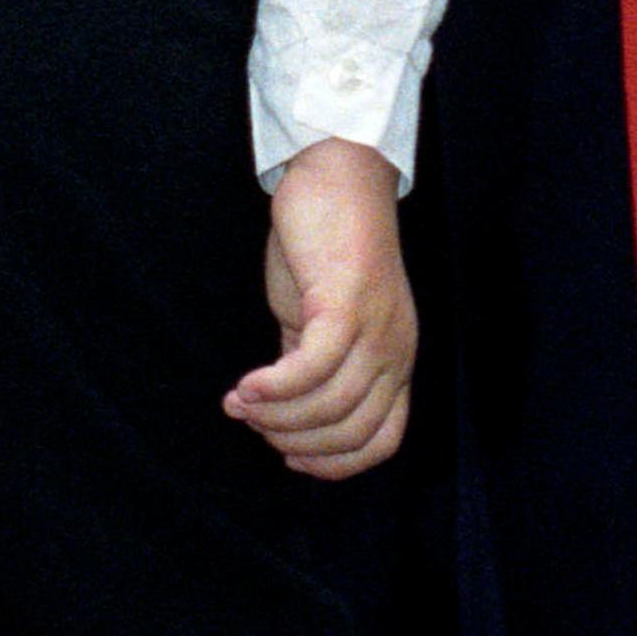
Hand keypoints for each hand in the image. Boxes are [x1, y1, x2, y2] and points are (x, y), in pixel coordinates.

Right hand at [226, 140, 416, 479]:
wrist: (338, 172)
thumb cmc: (326, 243)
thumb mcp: (321, 317)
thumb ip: (310, 363)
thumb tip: (279, 412)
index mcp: (396, 358)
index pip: (382, 441)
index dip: (332, 463)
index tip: (286, 455)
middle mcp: (397, 350)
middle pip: (351, 434)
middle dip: (294, 442)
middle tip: (252, 421)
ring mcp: (377, 328)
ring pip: (329, 407)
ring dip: (275, 416)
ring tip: (239, 402)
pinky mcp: (347, 304)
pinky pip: (311, 369)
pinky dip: (274, 388)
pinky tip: (245, 386)